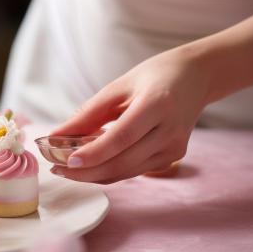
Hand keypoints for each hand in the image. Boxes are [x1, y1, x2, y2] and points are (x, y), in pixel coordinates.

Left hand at [50, 46, 210, 183]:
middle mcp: (170, 131)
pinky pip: (135, 170)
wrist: (196, 78)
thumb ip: (88, 114)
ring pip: (127, 172)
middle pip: (123, 161)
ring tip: (67, 168)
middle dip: (87, 171)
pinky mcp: (173, 157)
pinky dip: (110, 170)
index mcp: (157, 105)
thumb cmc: (154, 76)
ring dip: (95, 175)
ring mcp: (174, 148)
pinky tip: (92, 163)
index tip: (66, 161)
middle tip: (57, 168)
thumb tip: (55, 136)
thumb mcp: (118, 86)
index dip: (94, 153)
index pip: (122, 137)